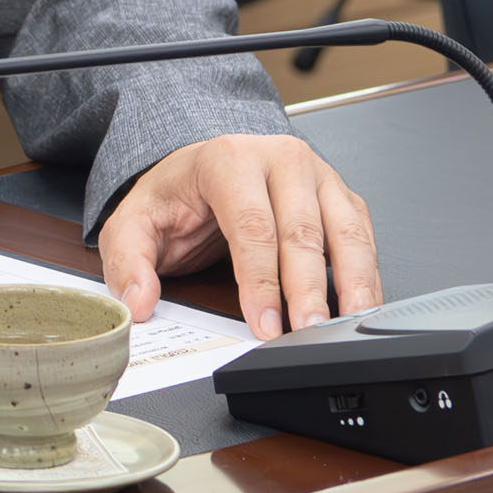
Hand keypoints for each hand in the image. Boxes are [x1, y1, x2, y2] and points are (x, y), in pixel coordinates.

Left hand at [99, 133, 378, 339]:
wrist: (202, 170)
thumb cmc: (176, 196)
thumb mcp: (133, 223)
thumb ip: (127, 261)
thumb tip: (138, 302)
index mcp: (229, 159)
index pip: (251, 225)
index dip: (260, 281)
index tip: (264, 323)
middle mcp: (280, 159)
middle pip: (302, 231)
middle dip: (307, 289)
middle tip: (306, 333)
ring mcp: (317, 175)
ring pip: (344, 231)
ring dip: (349, 284)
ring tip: (343, 328)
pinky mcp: (340, 196)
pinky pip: (361, 236)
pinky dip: (364, 275)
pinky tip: (359, 308)